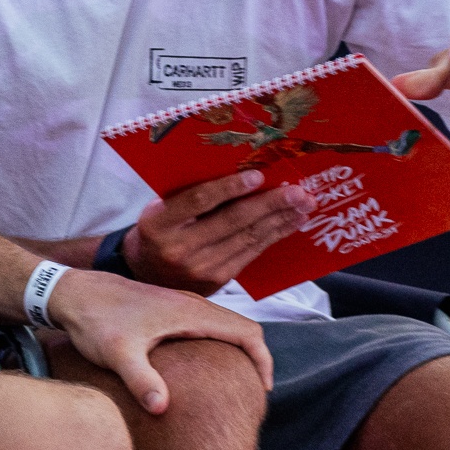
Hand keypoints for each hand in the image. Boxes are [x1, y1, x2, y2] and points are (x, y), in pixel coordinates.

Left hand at [49, 268, 273, 413]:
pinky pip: (206, 324)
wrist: (71, 292)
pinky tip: (203, 364)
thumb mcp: (117, 354)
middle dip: (256, 358)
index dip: (263, 360)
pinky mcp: (166, 307)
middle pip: (241, 327)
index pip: (247, 331)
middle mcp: (190, 304)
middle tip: (255, 392)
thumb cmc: (95, 321)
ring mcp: (178, 303)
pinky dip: (218, 343)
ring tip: (236, 382)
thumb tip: (163, 409)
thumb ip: (141, 380)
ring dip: (237, 349)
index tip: (263, 389)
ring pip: (224, 324)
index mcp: (190, 312)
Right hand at [122, 170, 311, 294]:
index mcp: (159, 224)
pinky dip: (273, 236)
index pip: (198, 201)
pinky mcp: (217, 281)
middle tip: (297, 191)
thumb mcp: (160, 209)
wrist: (145, 275)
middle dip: (269, 204)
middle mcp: (179, 250)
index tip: (257, 175)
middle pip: (231, 222)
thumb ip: (190, 194)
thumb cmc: (158, 230)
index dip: (229, 188)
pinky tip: (290, 223)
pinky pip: (251, 254)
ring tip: (303, 205)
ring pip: (247, 239)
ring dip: (279, 220)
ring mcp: (200, 269)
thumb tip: (238, 169)